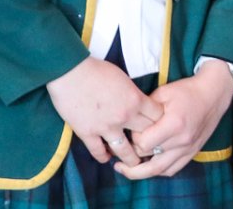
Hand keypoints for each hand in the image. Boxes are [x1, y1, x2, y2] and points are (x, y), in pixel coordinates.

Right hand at [46, 56, 162, 167]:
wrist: (70, 72)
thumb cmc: (97, 70)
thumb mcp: (124, 78)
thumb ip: (132, 94)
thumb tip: (137, 102)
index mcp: (136, 100)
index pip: (158, 116)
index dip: (161, 122)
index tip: (160, 127)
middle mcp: (125, 116)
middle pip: (146, 135)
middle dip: (150, 141)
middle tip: (151, 148)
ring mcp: (106, 126)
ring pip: (124, 150)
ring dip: (130, 158)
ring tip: (134, 163)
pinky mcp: (87, 133)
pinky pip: (97, 151)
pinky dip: (103, 156)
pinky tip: (106, 158)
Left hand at [116, 61, 232, 178]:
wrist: (214, 93)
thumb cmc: (187, 90)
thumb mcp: (162, 93)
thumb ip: (145, 111)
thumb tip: (128, 125)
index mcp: (174, 124)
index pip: (143, 144)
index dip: (132, 139)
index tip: (132, 131)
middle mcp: (182, 140)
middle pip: (149, 163)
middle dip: (131, 163)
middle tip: (118, 162)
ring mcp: (188, 148)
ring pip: (160, 171)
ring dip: (141, 173)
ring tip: (127, 169)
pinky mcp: (192, 152)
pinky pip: (172, 169)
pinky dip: (158, 171)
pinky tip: (148, 166)